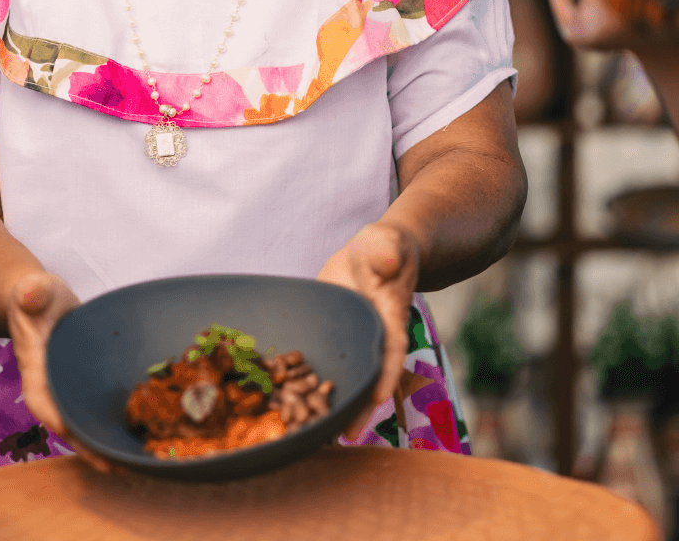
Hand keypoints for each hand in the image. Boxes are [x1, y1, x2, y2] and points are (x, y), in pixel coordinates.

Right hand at [4, 270, 118, 472]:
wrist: (38, 299)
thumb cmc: (35, 296)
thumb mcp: (34, 291)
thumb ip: (33, 293)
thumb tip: (31, 294)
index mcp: (35, 373)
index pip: (46, 406)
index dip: (66, 426)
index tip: (88, 444)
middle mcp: (51, 389)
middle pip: (69, 425)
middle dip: (92, 447)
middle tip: (122, 465)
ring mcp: (68, 389)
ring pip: (85, 421)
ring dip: (106, 439)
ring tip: (138, 458)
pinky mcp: (83, 384)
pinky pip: (97, 406)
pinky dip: (114, 418)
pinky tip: (142, 427)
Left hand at [316, 222, 419, 438]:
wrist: (372, 254)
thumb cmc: (384, 248)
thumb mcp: (386, 244)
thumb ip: (385, 251)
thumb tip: (385, 258)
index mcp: (390, 319)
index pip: (392, 351)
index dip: (386, 375)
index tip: (376, 398)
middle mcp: (371, 338)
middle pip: (367, 376)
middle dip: (357, 406)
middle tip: (343, 435)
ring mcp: (349, 341)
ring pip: (342, 376)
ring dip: (330, 401)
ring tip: (315, 432)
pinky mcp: (329, 338)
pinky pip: (318, 361)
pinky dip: (305, 380)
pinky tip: (286, 401)